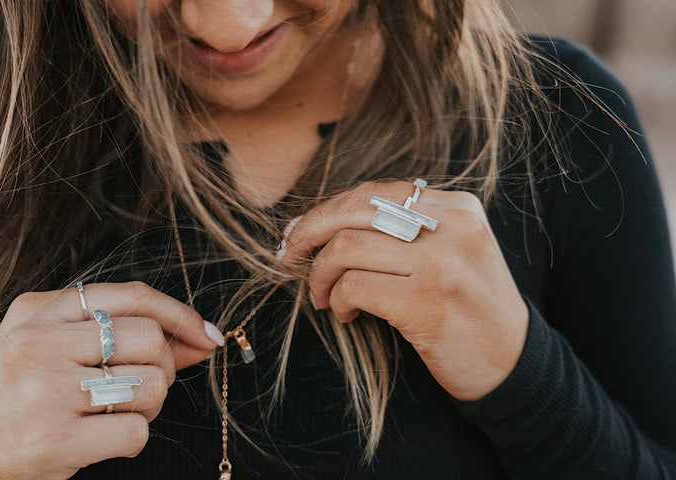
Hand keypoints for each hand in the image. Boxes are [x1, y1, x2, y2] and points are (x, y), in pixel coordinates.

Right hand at [0, 281, 222, 479]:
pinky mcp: (54, 440)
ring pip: (151, 386)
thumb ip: (123, 333)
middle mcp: (41, 343)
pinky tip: (103, 437)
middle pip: (151, 340)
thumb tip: (201, 339)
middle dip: (164, 367)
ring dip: (150, 405)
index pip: (133, 296)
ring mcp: (46, 391)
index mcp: (41, 311)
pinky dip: (132, 438)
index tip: (205, 334)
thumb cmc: (14, 391)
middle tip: (144, 384)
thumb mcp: (54, 343)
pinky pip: (135, 432)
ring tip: (118, 411)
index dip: (181, 314)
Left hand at [279, 181, 528, 401]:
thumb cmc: (469, 304)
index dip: (327, 210)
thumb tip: (328, 221)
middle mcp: (451, 227)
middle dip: (309, 231)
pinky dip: (338, 299)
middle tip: (289, 254)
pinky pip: (354, 286)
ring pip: (346, 247)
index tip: (301, 233)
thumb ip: (407, 227)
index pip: (374, 192)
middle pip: (354, 210)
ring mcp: (440, 264)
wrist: (512, 361)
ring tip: (325, 295)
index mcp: (458, 207)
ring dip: (320, 274)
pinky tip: (346, 313)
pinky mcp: (426, 303)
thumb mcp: (453, 249)